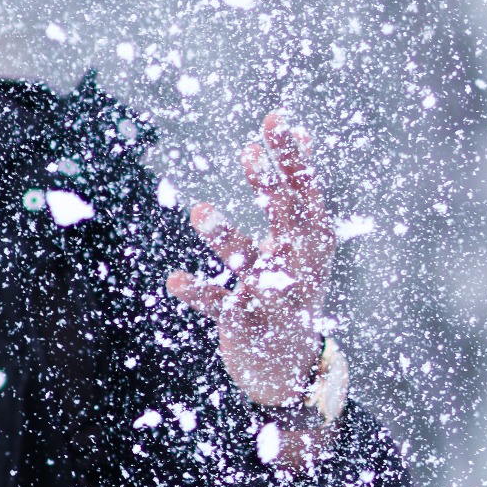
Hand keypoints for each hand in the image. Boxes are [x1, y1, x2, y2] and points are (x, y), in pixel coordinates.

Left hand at [165, 111, 334, 413]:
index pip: (305, 191)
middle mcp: (297, 264)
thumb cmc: (291, 286)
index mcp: (311, 240)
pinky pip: (219, 303)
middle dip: (271, 184)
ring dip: (225, 237)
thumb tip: (291, 136)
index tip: (277, 120)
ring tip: (200, 210)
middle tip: (250, 152)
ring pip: (248, 261)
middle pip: (286, 219)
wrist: (290, 367)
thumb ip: (290, 192)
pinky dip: (198, 292)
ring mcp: (273, 294)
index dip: (293, 157)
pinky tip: (175, 280)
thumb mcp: (297, 239)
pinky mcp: (248, 322)